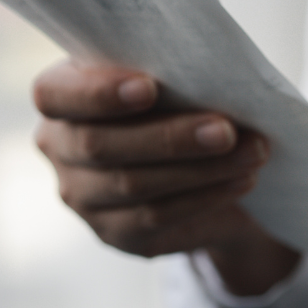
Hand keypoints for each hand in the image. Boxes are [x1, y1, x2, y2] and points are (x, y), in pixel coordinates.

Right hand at [33, 59, 299, 294]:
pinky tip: (243, 179)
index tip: (149, 87)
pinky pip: (156, 218)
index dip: (97, 93)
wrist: (205, 163)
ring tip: (253, 152)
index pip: (55, 94)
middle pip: (99, 145)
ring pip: (133, 185)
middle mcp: (60, 148)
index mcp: (62, 96)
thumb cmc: (182, 101)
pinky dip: (206, 196)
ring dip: (201, 169)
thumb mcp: (173, 79)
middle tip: (227, 129)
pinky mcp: (114, 232)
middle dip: (169, 137)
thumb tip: (217, 78)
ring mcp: (82, 196)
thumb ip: (174, 74)